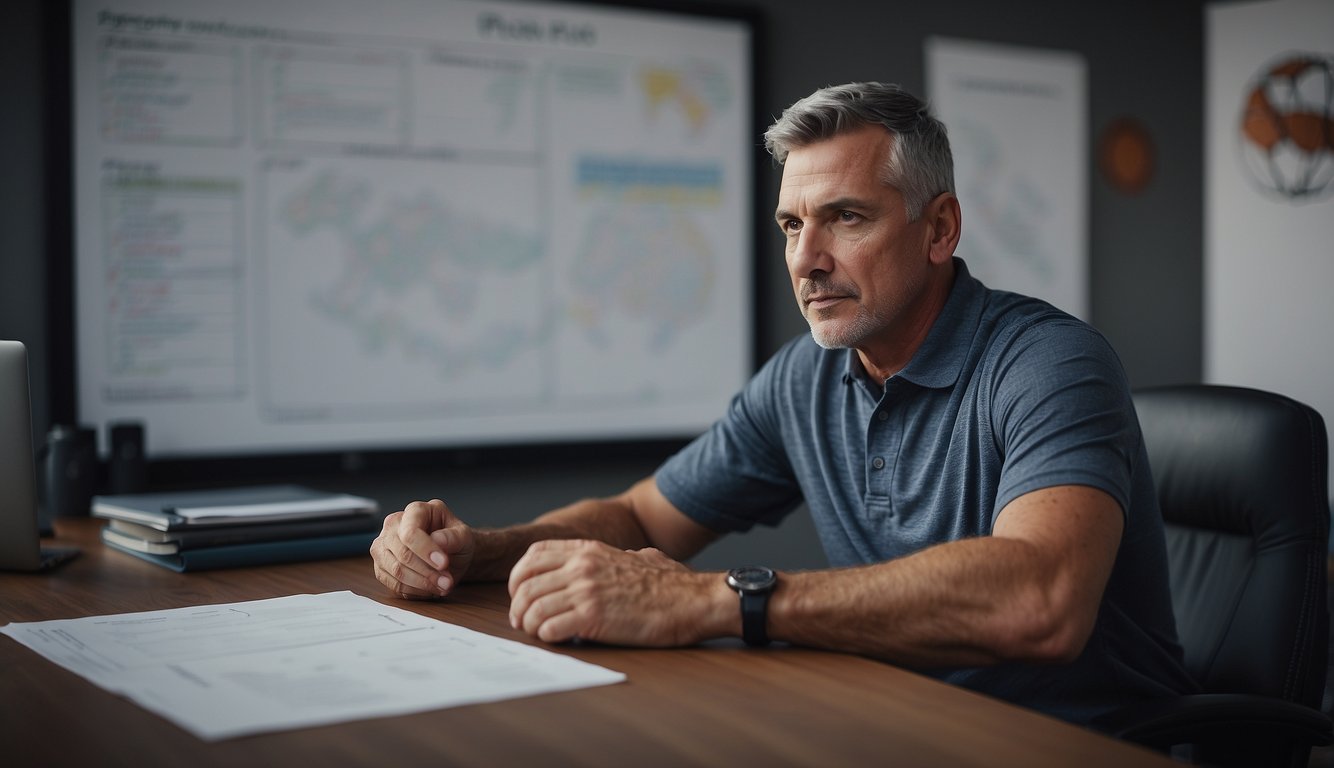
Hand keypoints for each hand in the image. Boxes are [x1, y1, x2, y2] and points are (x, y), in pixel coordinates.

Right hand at [371, 499, 474, 599]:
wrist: (450, 554)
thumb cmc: (454, 540)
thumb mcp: (464, 536)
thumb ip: (454, 537)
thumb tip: (438, 540)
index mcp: (415, 511)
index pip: (410, 532)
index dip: (426, 550)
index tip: (444, 564)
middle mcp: (393, 526)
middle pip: (402, 554)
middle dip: (427, 572)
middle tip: (447, 581)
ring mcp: (383, 546)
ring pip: (396, 571)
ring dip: (422, 584)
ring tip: (442, 586)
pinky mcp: (381, 567)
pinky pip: (393, 584)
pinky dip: (414, 591)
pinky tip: (430, 589)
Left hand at [507, 539, 712, 645]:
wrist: (694, 600)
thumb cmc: (674, 584)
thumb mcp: (639, 556)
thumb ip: (619, 557)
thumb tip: (624, 559)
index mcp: (589, 550)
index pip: (534, 554)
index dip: (519, 576)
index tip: (522, 593)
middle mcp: (582, 567)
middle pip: (525, 583)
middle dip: (517, 605)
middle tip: (521, 620)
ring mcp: (586, 591)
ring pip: (532, 607)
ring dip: (529, 625)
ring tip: (537, 633)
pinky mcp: (593, 618)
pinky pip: (550, 628)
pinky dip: (546, 637)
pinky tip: (557, 640)